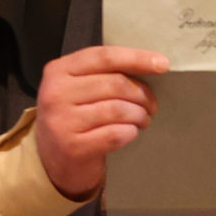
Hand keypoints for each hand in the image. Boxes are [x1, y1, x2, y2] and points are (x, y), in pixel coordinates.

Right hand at [34, 46, 166, 199]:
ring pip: (119, 109)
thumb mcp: (78, 88)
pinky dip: (130, 132)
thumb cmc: (74, 117)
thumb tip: (152, 65)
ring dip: (140, 115)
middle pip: (116, 84)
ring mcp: (62, 121)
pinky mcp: (73, 146)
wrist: (52, 158)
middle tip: (152, 106)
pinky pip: (116, 134)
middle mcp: (55, 93)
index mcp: (58, 70)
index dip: (137, 58)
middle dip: (143, 95)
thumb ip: (104, 73)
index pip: (103, 57)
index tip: (163, 65)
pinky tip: (129, 132)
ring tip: (143, 120)